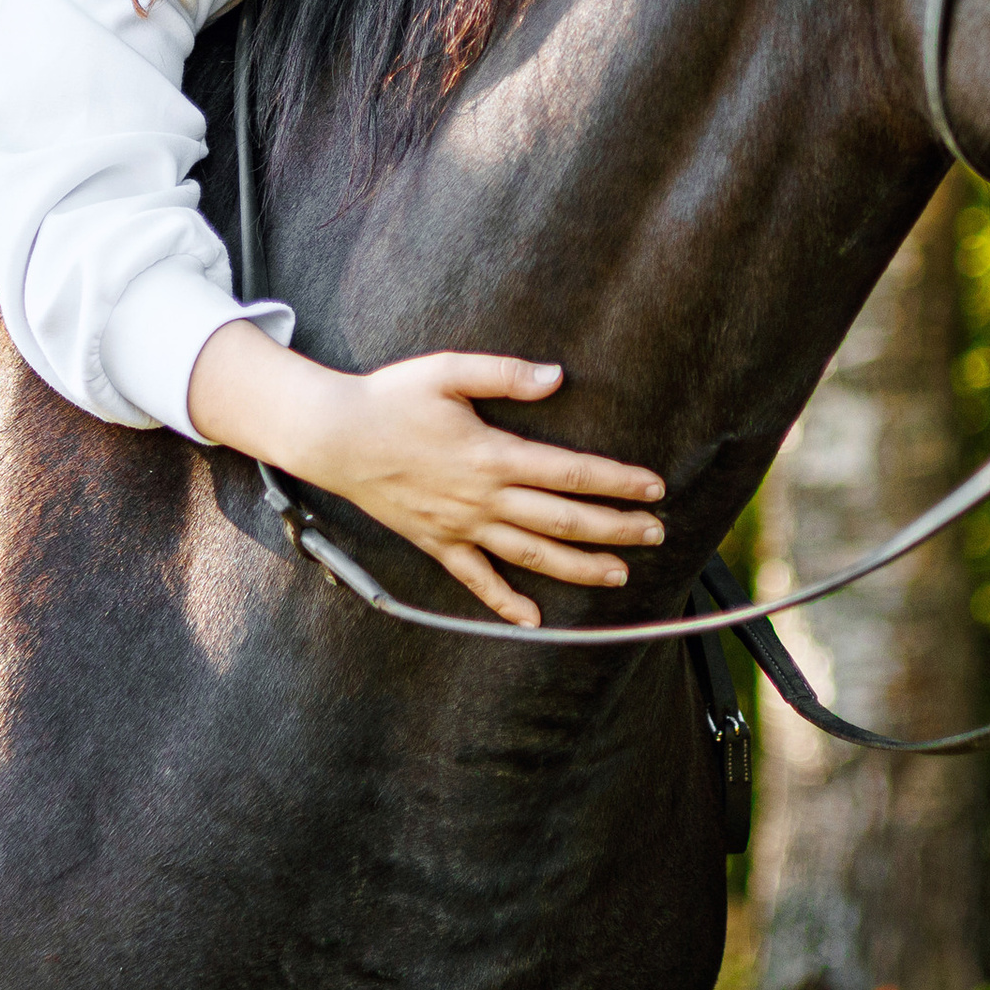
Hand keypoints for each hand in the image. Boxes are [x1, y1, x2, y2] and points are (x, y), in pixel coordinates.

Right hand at [186, 322, 664, 625]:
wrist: (333, 437)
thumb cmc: (390, 398)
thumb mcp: (447, 371)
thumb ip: (504, 374)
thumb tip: (556, 377)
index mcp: (492, 454)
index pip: (569, 473)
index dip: (616, 481)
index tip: (652, 489)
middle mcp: (482, 498)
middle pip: (562, 519)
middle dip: (614, 528)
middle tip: (656, 534)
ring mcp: (460, 526)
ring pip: (531, 554)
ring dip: (579, 566)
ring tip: (619, 574)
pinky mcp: (436, 543)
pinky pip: (476, 579)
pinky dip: (505, 602)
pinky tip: (533, 619)